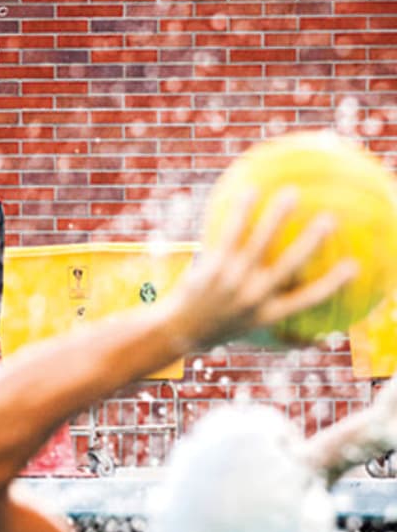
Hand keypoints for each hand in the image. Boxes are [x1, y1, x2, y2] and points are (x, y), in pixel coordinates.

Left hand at [168, 187, 355, 350]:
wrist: (177, 331)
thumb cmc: (219, 328)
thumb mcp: (254, 336)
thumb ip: (286, 337)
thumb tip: (321, 341)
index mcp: (269, 314)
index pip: (309, 299)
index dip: (333, 284)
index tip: (353, 266)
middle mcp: (254, 297)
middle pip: (290, 265)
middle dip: (312, 242)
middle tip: (330, 219)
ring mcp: (232, 280)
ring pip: (259, 242)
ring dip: (277, 217)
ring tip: (291, 193)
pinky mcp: (213, 266)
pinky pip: (230, 233)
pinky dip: (241, 212)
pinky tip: (249, 191)